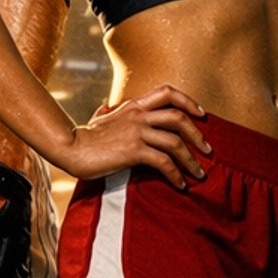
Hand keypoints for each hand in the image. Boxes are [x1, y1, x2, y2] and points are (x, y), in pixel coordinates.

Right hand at [56, 86, 209, 189]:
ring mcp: (136, 132)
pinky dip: (176, 175)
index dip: (188, 101)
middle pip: (179, 117)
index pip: (167, 92)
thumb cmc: (83, 137)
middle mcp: (137, 115)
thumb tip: (105, 107)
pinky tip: (180, 185)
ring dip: (192, 160)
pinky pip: (164, 162)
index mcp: (133, 105)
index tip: (201, 115)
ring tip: (199, 174)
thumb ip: (107, 112)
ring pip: (175, 142)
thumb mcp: (98, 119)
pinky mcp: (133, 151)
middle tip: (207, 151)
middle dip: (198, 135)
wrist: (70, 148)